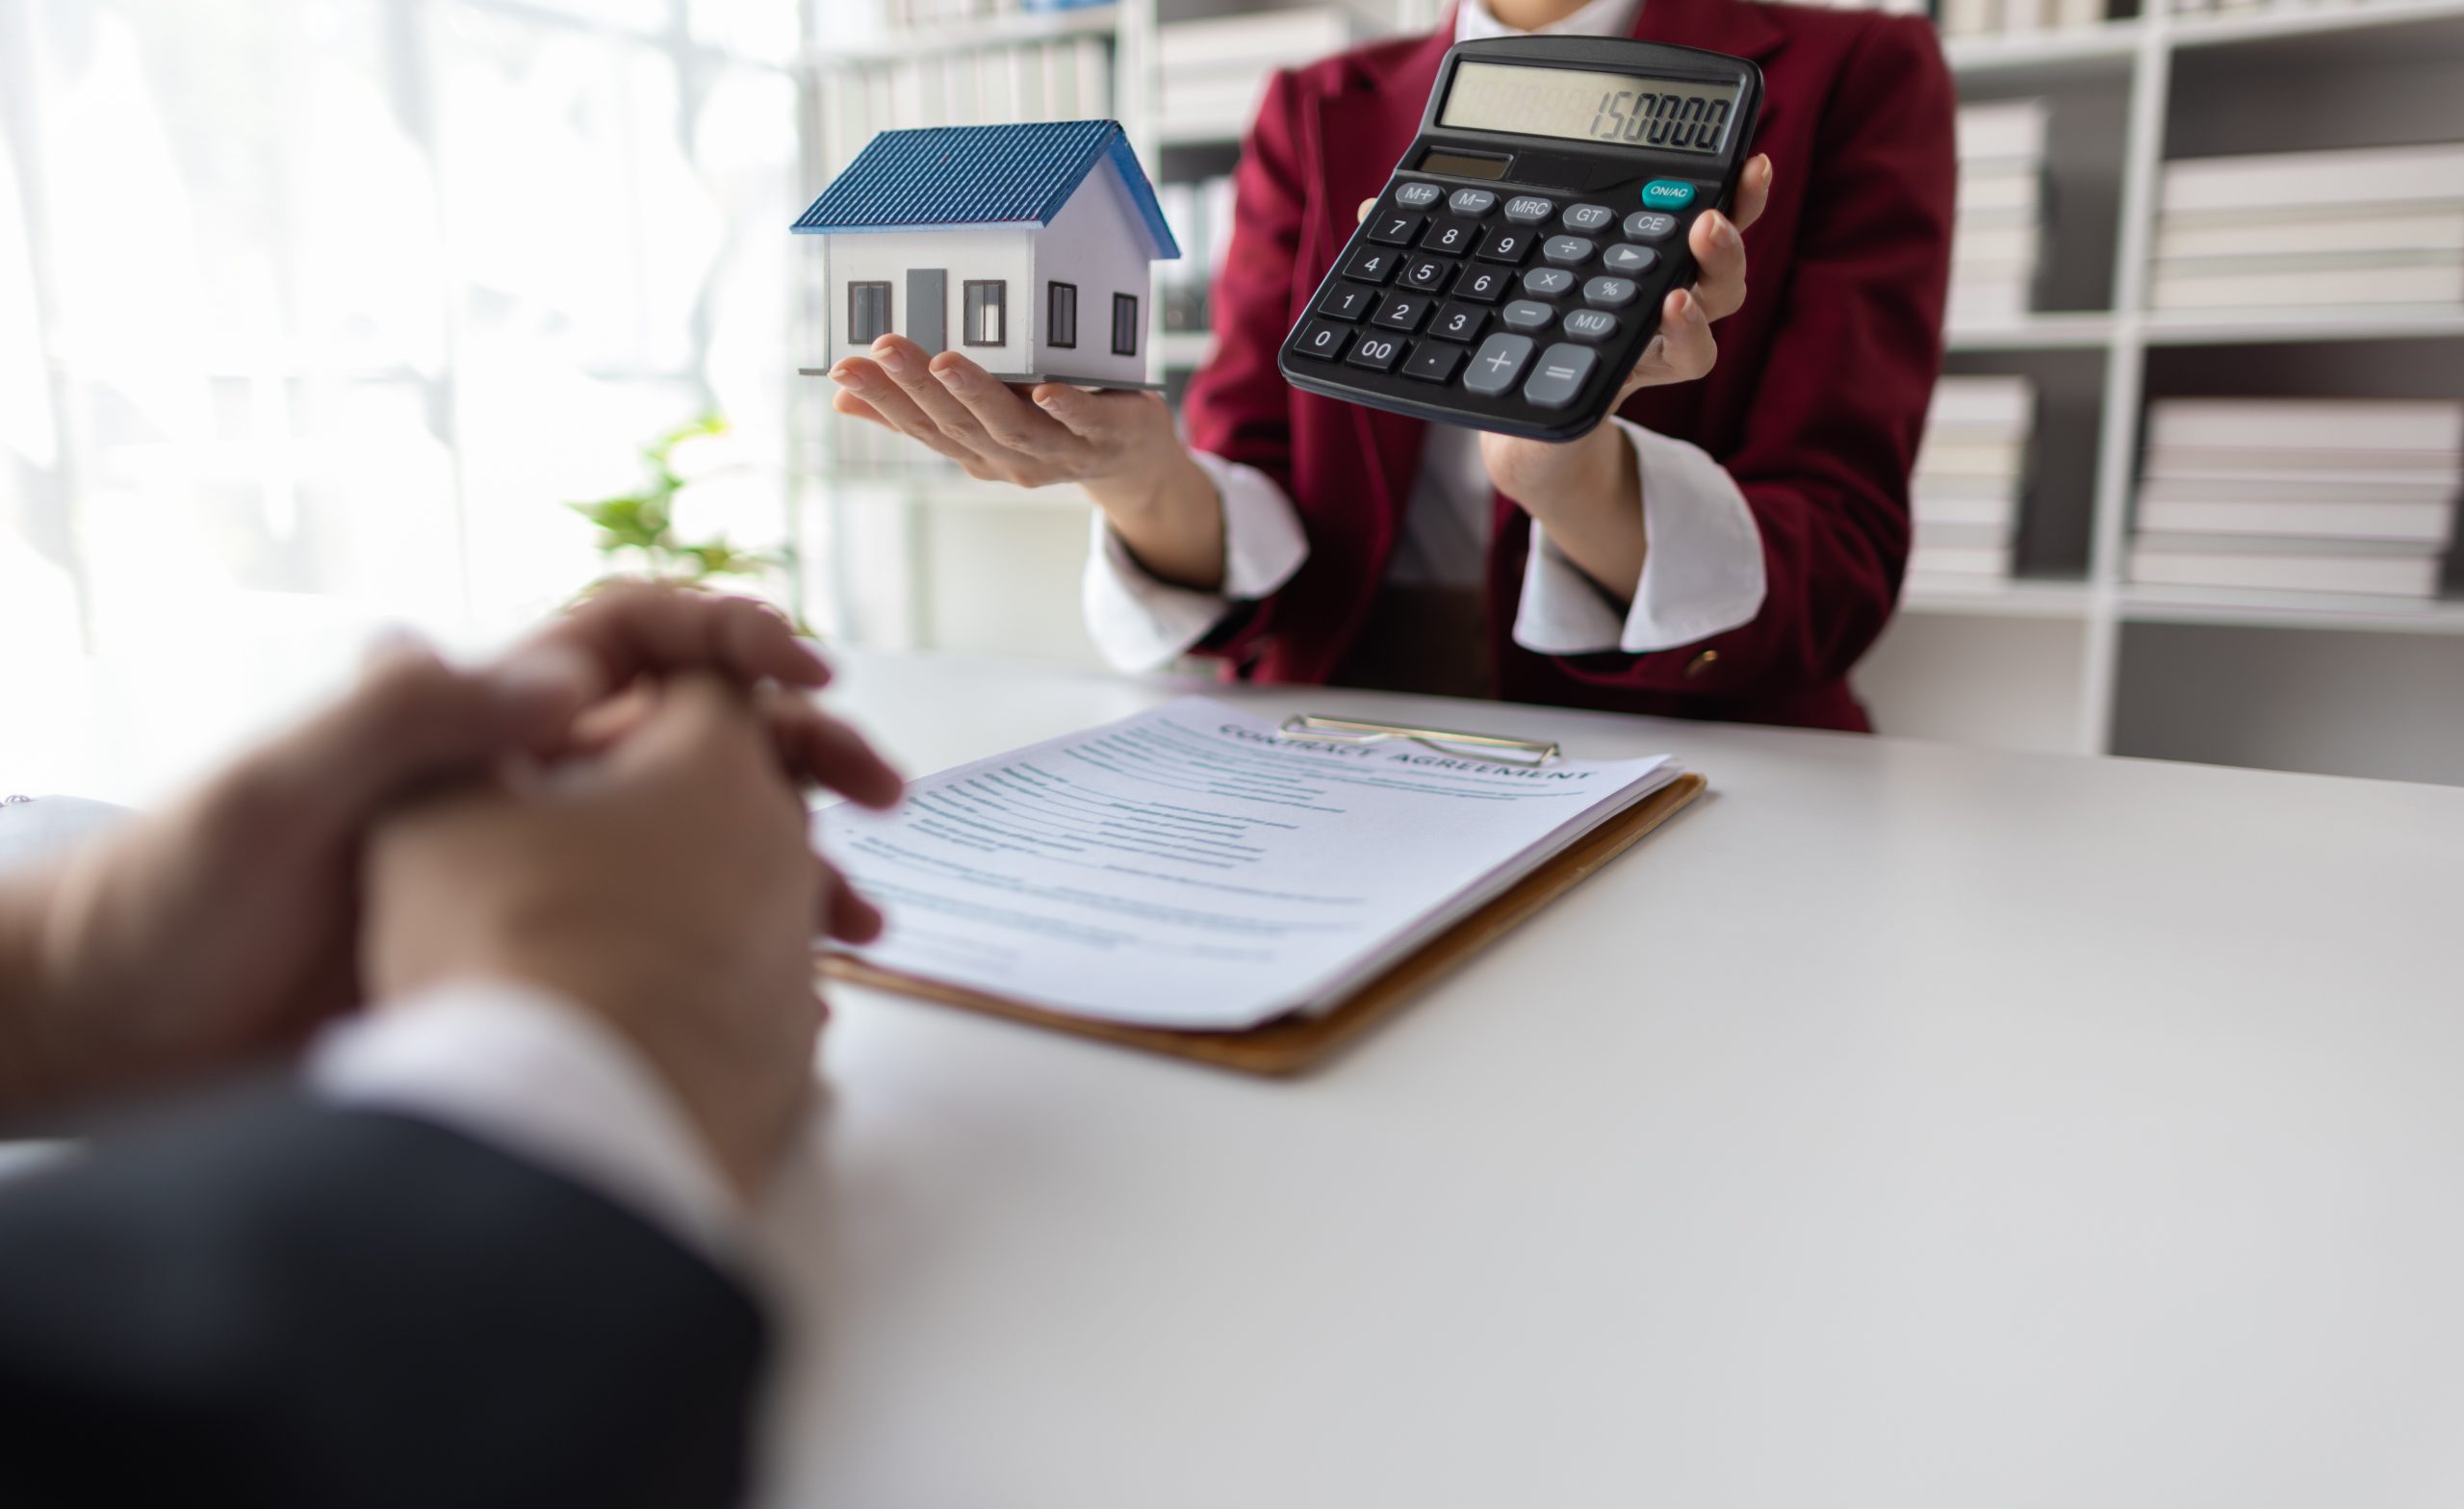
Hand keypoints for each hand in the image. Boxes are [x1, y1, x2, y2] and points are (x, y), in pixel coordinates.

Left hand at [0, 586, 899, 1112]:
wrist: (121, 1032)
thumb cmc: (179, 894)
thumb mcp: (283, 788)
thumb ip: (410, 715)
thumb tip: (569, 679)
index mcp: (473, 718)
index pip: (628, 638)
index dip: (725, 637)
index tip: (803, 669)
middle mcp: (522, 784)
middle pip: (700, 739)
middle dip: (804, 751)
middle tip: (880, 792)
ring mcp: (541, 876)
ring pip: (708, 850)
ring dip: (800, 869)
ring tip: (865, 923)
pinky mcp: (541, 963)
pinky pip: (678, 946)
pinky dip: (750, 958)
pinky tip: (800, 996)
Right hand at [827, 335, 1229, 590]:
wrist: (1133, 461)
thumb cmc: (1050, 428)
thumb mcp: (980, 422)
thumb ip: (920, 411)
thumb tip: (840, 400)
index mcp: (976, 452)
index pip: (920, 426)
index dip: (881, 400)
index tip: (844, 367)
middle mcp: (1011, 458)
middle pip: (956, 425)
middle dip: (915, 387)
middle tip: (880, 348)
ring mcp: (1059, 452)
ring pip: (1010, 426)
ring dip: (976, 394)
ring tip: (943, 361)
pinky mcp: (1106, 436)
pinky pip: (1083, 424)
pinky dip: (1066, 409)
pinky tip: (1046, 388)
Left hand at [1354, 155, 1774, 598]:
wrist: (1519, 442)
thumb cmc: (1507, 354)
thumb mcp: (1476, 293)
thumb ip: (1439, 244)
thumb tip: (1372, 205)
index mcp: (1625, 257)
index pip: (1689, 210)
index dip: (1726, 185)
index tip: (1743, 155)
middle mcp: (1655, 294)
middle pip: (1719, 253)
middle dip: (1732, 224)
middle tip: (1713, 209)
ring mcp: (1655, 340)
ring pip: (1716, 303)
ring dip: (1715, 273)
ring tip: (1692, 258)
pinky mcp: (1643, 379)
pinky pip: (1686, 360)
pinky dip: (1681, 336)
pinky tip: (1664, 314)